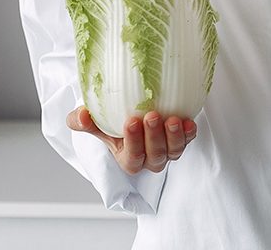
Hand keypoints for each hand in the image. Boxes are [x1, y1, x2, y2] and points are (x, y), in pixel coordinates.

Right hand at [66, 107, 197, 173]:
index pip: (132, 158)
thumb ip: (82, 121)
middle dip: (153, 137)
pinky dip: (189, 133)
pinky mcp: (182, 138)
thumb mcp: (97, 121)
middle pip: (155, 156)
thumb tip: (80, 115)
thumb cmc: (115, 121)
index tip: (130, 121)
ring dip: (174, 136)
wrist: (136, 111)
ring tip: (171, 119)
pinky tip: (188, 121)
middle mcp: (150, 158)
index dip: (133, 142)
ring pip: (174, 151)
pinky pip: (188, 140)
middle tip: (151, 116)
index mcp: (128, 158)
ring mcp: (168, 149)